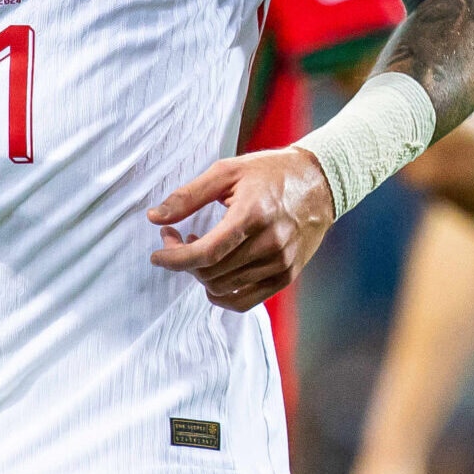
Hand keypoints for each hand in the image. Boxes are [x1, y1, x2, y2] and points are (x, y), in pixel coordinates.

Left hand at [147, 147, 335, 310]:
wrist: (319, 183)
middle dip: (183, 260)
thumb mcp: (226, 172)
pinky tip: (213, 275)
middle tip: (176, 237)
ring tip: (199, 248)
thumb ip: (188, 196)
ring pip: (223, 288)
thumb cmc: (269, 173)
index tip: (157, 255)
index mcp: (252, 215)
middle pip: (211, 272)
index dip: (175, 258)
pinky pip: (245, 302)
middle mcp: (269, 244)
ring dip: (201, 274)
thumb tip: (154, 218)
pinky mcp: (286, 276)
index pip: (206, 252)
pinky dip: (221, 295)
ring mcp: (280, 264)